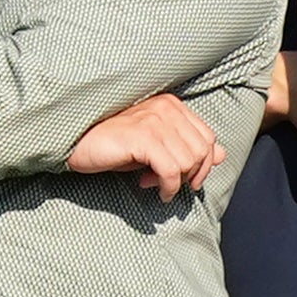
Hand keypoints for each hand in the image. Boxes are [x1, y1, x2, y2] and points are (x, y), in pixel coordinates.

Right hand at [65, 92, 227, 204]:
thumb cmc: (115, 145)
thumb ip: (186, 146)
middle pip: (203, 150)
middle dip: (192, 175)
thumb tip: (222, 155)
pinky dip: (168, 187)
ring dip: (175, 182)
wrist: (75, 142)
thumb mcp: (155, 146)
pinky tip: (156, 191)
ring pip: (189, 161)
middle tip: (170, 186)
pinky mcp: (143, 137)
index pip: (208, 137)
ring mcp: (155, 121)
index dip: (204, 164)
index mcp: (173, 106)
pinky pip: (171, 170)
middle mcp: (167, 108)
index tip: (186, 179)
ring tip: (154, 185)